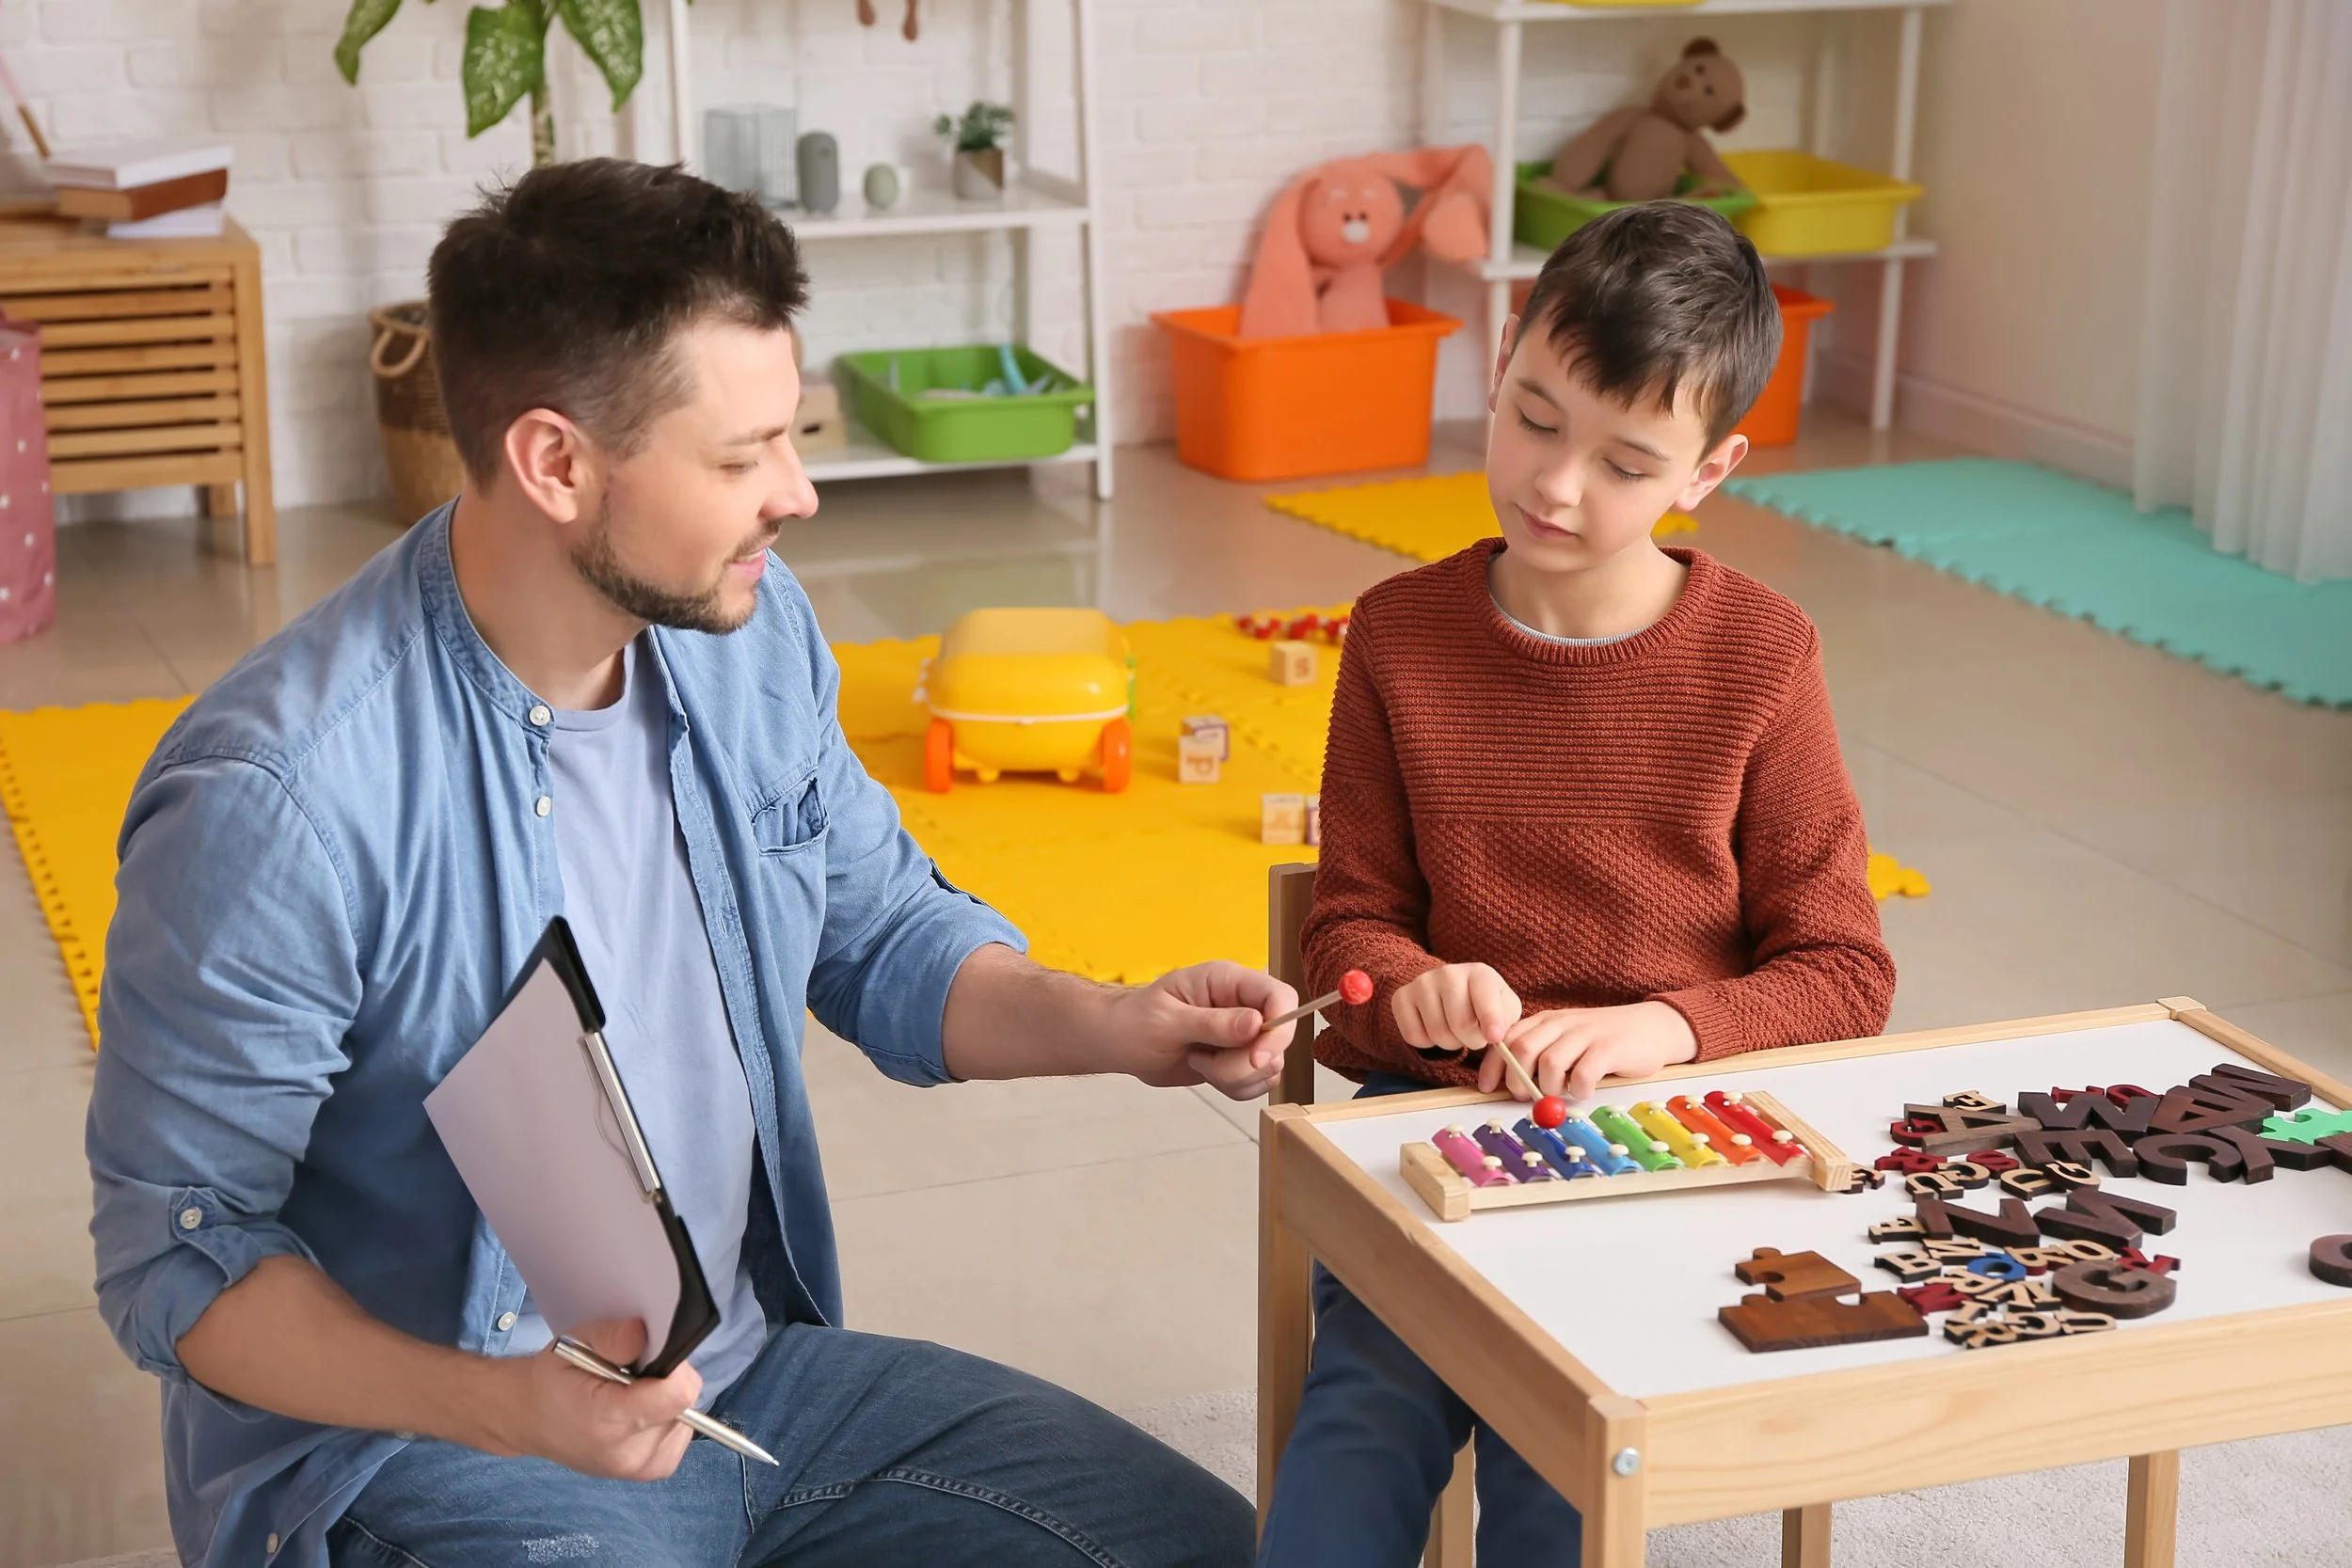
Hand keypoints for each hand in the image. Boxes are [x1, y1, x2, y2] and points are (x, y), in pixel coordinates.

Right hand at [495, 1317, 700, 1480]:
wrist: (531, 1420)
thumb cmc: (554, 1380)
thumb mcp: (574, 1343)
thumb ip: (612, 1337)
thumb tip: (645, 1335)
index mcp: (608, 1421)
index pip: (677, 1396)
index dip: (675, 1370)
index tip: (655, 1359)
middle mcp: (627, 1454)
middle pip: (683, 1406)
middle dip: (666, 1383)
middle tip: (633, 1377)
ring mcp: (639, 1468)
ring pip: (685, 1420)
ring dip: (666, 1402)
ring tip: (631, 1396)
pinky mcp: (651, 1471)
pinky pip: (680, 1435)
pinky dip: (667, 1419)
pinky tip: (639, 1413)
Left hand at [1113, 960, 1294, 1100]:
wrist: (1120, 1043)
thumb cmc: (1135, 1021)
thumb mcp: (1167, 1020)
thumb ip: (1213, 1023)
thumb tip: (1256, 1023)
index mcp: (1227, 981)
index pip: (1279, 996)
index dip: (1280, 1027)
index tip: (1256, 1057)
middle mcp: (1242, 1004)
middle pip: (1278, 1038)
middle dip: (1245, 1063)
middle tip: (1205, 1062)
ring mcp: (1243, 1034)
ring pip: (1270, 1065)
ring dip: (1235, 1077)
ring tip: (1199, 1061)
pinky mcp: (1239, 1059)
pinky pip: (1257, 1082)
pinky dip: (1234, 1087)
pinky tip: (1205, 1072)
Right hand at [1392, 963, 1520, 1054]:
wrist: (1451, 990)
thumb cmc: (1484, 1004)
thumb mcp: (1505, 1009)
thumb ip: (1506, 1021)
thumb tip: (1494, 1036)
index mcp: (1479, 973)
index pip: (1485, 999)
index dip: (1490, 1021)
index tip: (1494, 1038)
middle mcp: (1448, 973)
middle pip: (1460, 1024)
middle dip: (1471, 1041)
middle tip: (1474, 1037)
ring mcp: (1422, 983)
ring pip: (1437, 1033)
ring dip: (1450, 1043)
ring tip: (1455, 1032)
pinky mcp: (1401, 997)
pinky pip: (1413, 1035)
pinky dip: (1426, 1043)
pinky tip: (1434, 1029)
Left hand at [1481, 1001, 1697, 1101]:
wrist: (1652, 1027)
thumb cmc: (1604, 1040)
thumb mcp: (1567, 1039)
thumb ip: (1541, 1054)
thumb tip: (1510, 1084)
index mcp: (1547, 1021)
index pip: (1508, 1039)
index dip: (1493, 1065)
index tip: (1487, 1087)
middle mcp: (1562, 1024)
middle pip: (1523, 1050)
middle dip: (1518, 1081)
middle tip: (1527, 1097)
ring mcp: (1586, 1034)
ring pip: (1550, 1062)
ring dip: (1549, 1087)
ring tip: (1561, 1092)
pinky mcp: (1610, 1048)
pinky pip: (1583, 1073)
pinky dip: (1578, 1089)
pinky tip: (1584, 1091)